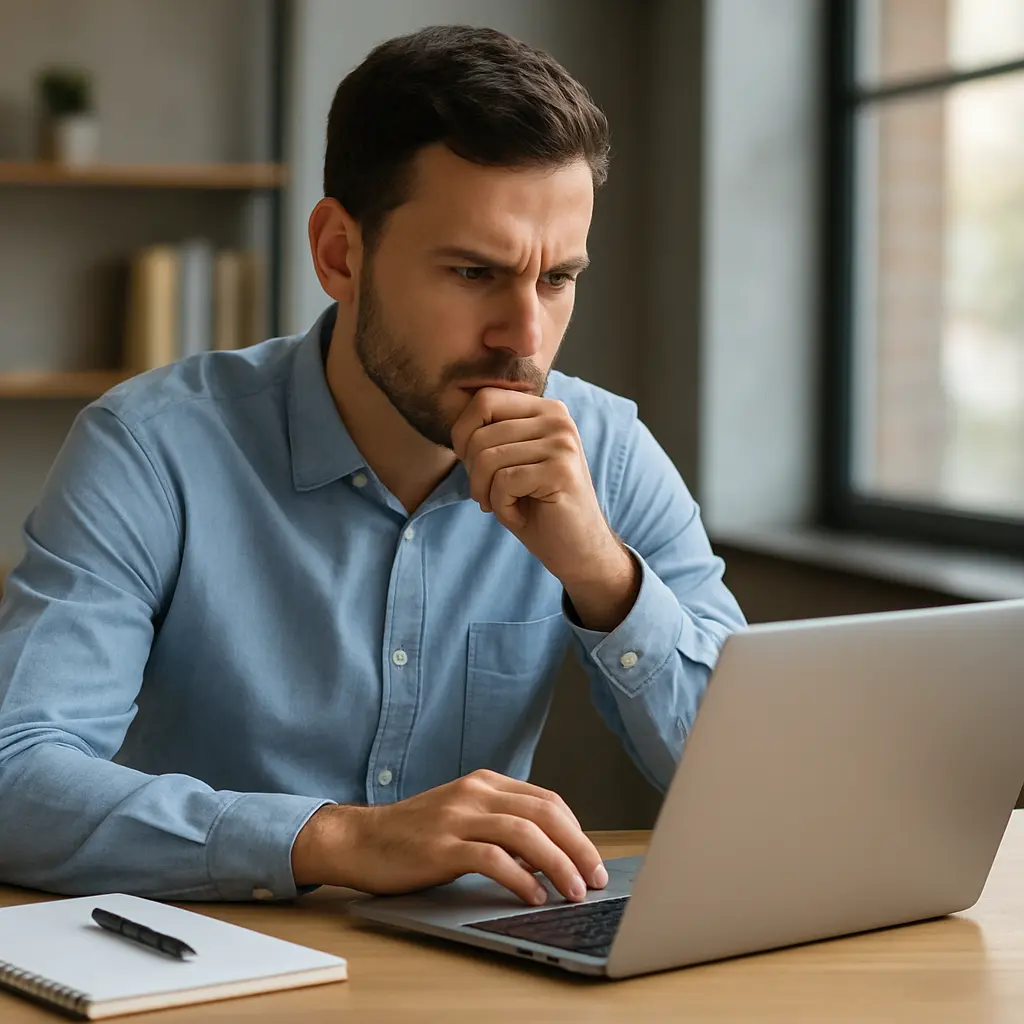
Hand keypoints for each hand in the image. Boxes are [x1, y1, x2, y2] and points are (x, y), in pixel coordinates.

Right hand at [291, 769, 607, 904]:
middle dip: (578, 847)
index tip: (592, 859)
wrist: (360, 839)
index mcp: (486, 782)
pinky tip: (533, 897)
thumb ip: (501, 825)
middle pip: (544, 813)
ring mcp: (457, 816)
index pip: (548, 800)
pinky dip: (520, 878)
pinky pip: (492, 858)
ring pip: (525, 833)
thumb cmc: (414, 835)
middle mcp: (475, 792)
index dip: (577, 831)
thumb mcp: (464, 816)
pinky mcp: (441, 846)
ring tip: (574, 890)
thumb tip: (550, 855)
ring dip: (558, 863)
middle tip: (596, 877)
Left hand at [450, 388, 620, 587]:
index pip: (485, 398)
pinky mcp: (560, 471)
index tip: (472, 466)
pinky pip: (504, 483)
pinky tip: (520, 516)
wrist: (576, 549)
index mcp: (545, 409)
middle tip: (490, 496)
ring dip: (486, 493)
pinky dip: (501, 507)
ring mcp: (562, 443)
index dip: (463, 434)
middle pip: (481, 434)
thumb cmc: (537, 507)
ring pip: (488, 459)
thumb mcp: (510, 462)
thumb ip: (491, 435)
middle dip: (473, 474)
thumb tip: (455, 425)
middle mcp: (557, 418)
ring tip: (506, 506)